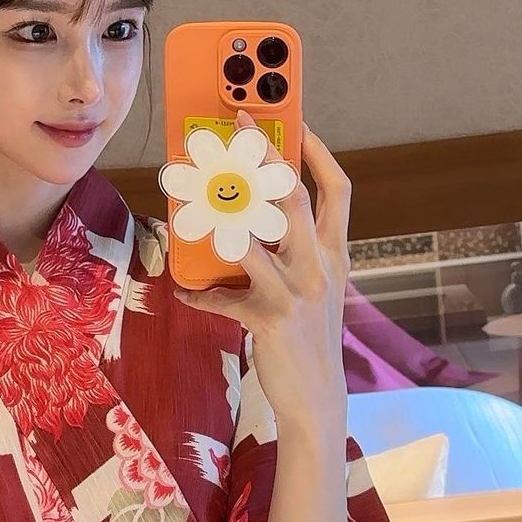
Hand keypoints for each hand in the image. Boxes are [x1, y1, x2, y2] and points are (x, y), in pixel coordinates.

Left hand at [173, 110, 351, 431]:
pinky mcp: (269, 319)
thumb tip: (249, 221)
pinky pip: (222, 297)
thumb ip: (294, 254)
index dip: (319, 153)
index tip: (299, 122)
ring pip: (254, 239)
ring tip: (193, 197)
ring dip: (218, 216)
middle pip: (294, 198)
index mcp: (334, 254)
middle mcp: (320, 267)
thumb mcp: (316, 290)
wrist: (318, 399)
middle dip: (265, 158)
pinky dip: (199, 293)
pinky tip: (184, 290)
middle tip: (239, 128)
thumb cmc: (310, 340)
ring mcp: (297, 292)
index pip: (337, 191)